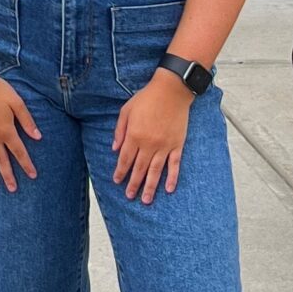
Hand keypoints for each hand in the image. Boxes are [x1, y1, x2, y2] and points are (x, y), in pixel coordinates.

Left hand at [112, 72, 191, 201]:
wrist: (171, 91)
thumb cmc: (147, 98)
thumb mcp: (126, 111)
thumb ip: (120, 131)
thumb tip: (115, 149)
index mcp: (134, 135)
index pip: (125, 159)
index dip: (120, 171)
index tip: (117, 181)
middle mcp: (149, 144)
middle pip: (139, 169)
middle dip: (133, 184)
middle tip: (129, 196)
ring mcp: (164, 146)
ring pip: (156, 171)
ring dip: (150, 187)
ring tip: (146, 200)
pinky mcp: (177, 145)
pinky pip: (174, 165)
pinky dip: (172, 178)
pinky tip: (169, 189)